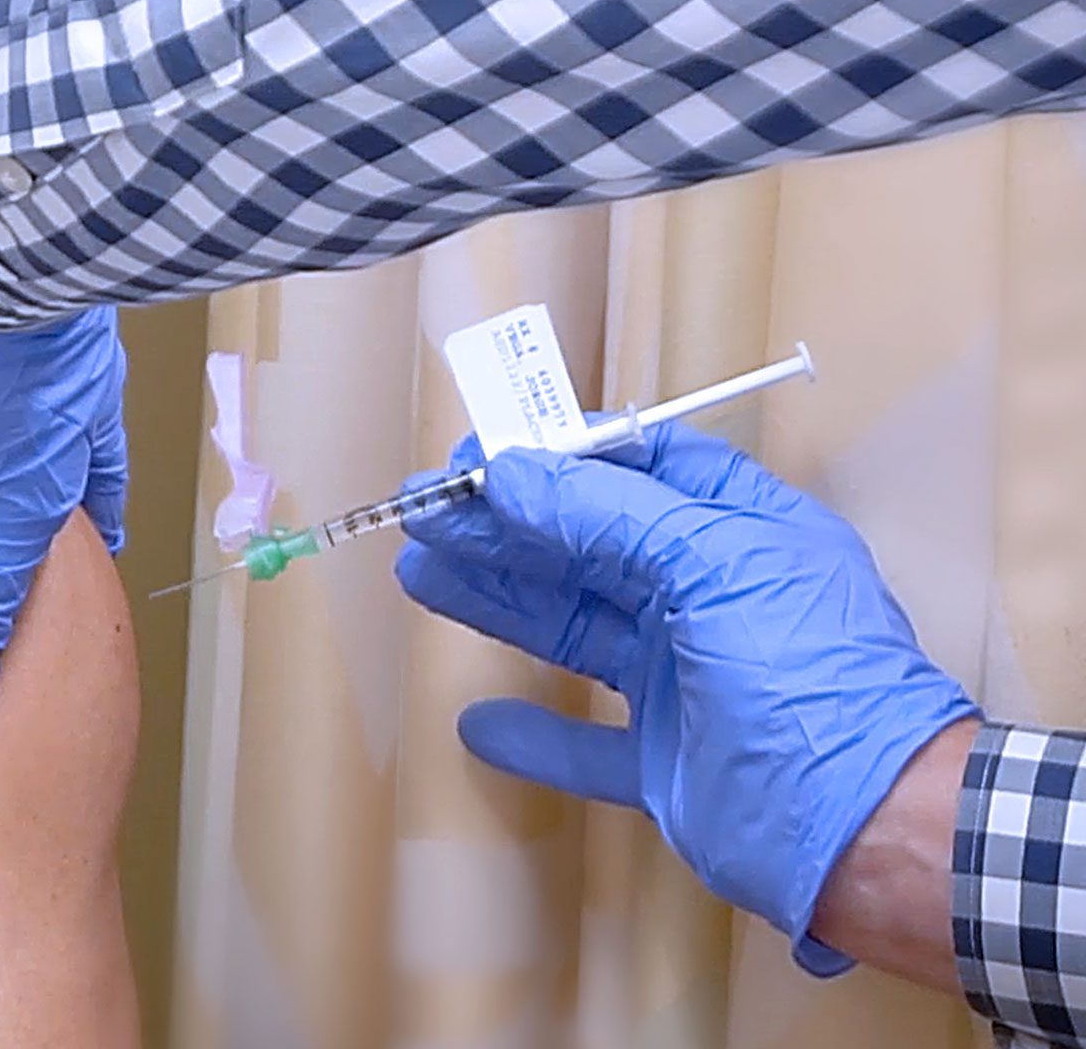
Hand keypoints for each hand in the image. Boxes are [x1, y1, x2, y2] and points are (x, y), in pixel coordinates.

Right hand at [393, 424, 977, 971]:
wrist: (869, 835)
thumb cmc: (814, 683)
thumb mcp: (715, 566)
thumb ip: (608, 513)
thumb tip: (512, 473)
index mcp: (744, 537)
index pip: (647, 470)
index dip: (564, 455)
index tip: (485, 455)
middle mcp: (713, 601)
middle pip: (591, 545)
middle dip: (506, 525)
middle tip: (425, 511)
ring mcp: (688, 683)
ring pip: (574, 628)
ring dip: (497, 599)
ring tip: (420, 572)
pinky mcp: (667, 765)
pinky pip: (583, 745)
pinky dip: (532, 735)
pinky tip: (478, 721)